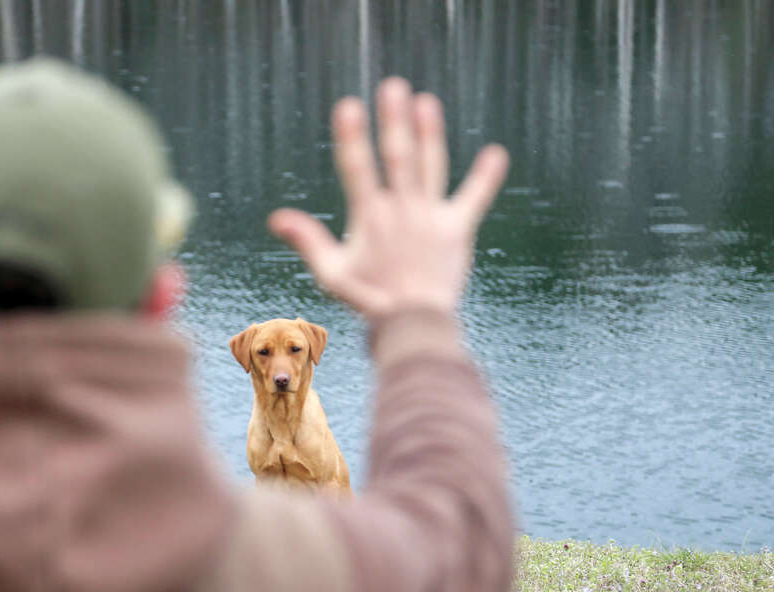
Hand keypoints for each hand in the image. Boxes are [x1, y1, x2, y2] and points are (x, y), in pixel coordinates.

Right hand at [268, 77, 508, 317]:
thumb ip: (307, 240)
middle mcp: (402, 210)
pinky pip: (474, 198)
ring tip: (427, 102)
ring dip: (430, 133)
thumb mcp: (331, 273)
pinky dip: (486, 176)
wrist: (413, 323)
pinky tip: (497, 153)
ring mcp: (431, 217)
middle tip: (394, 87)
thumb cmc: (368, 301)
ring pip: (431, 166)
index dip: (352, 136)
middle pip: (398, 156)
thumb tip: (276, 217)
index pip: (357, 168)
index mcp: (370, 216)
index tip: (350, 106)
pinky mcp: (458, 230)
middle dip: (395, 120)